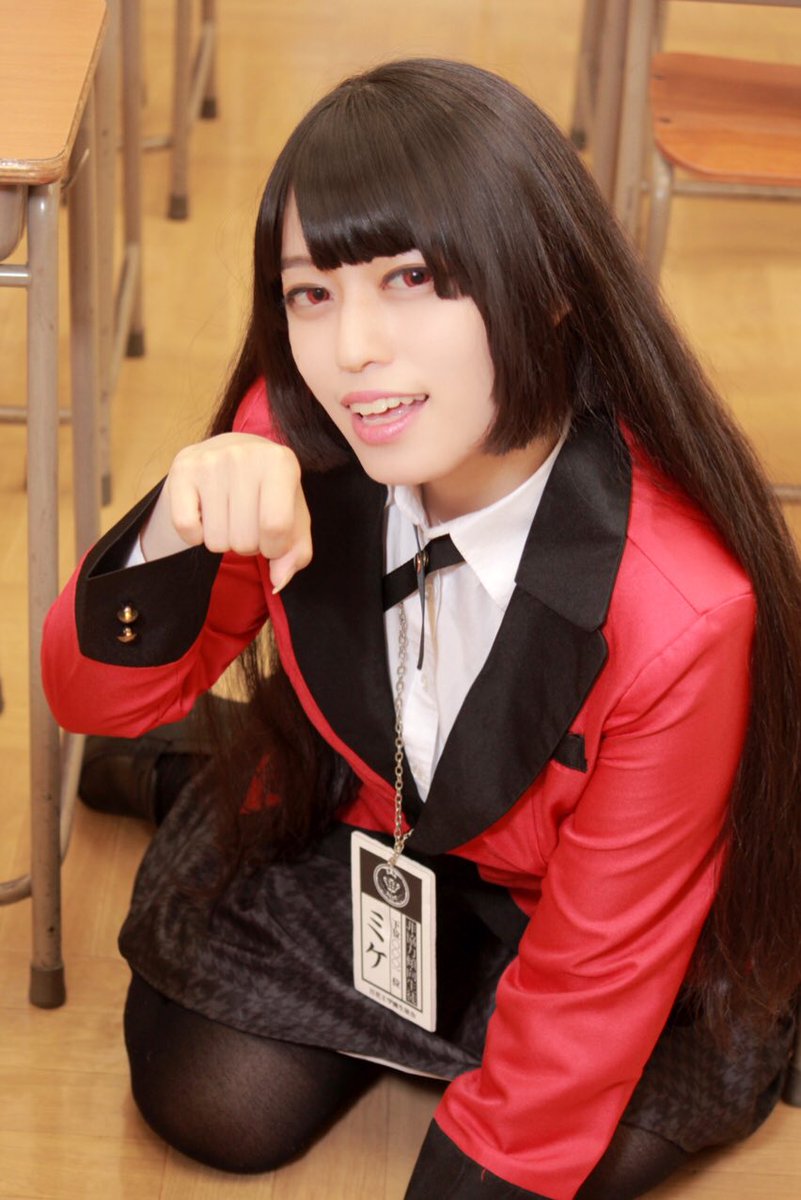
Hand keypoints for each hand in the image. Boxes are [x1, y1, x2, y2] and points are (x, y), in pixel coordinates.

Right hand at [141, 433, 311, 591]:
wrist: (232, 451)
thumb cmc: (269, 491)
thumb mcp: (294, 517)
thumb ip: (295, 553)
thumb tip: (278, 580)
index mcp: (281, 463)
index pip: (276, 528)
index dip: (275, 548)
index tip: (273, 539)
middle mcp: (245, 456)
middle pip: (244, 540)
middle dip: (248, 544)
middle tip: (247, 522)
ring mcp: (211, 461)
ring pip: (216, 540)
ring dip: (224, 540)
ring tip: (229, 516)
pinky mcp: (183, 470)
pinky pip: (186, 528)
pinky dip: (195, 535)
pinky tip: (205, 516)